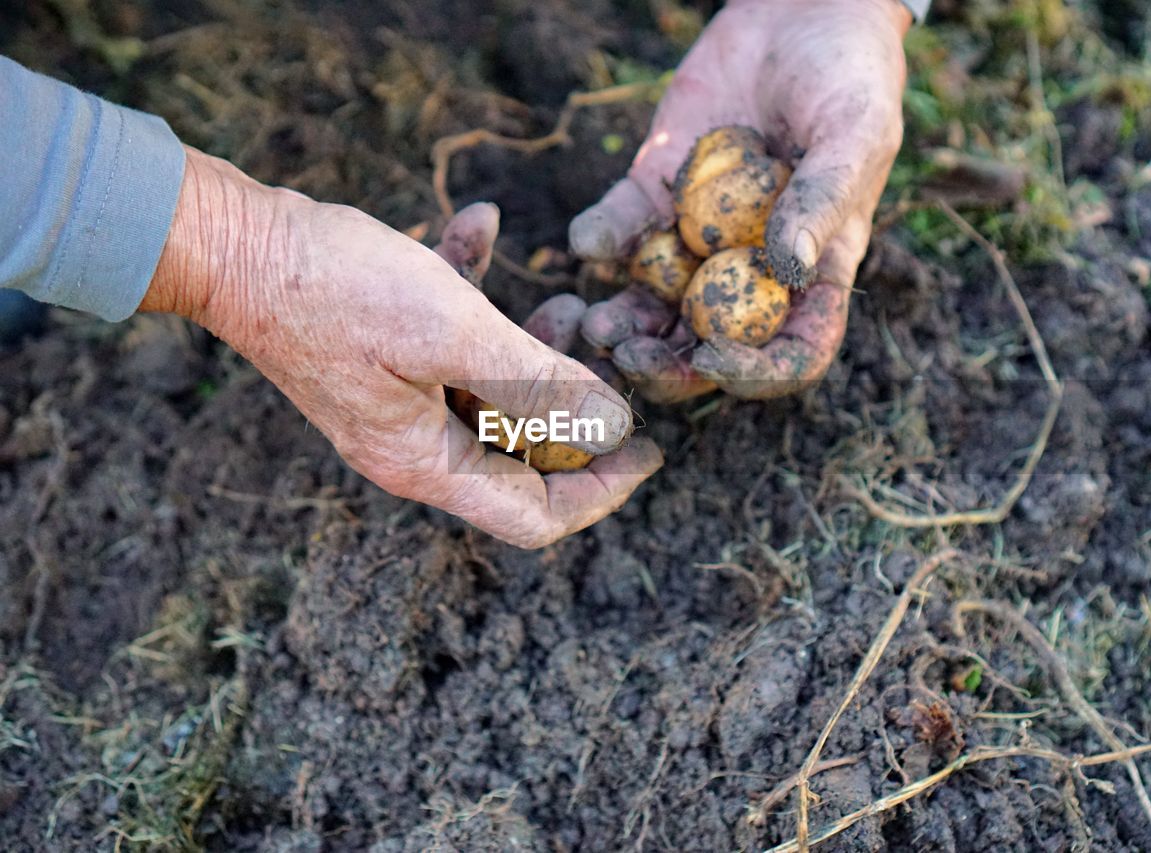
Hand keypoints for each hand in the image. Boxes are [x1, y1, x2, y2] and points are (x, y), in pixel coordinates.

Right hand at [141, 149, 661, 548]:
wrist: (231, 243)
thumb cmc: (334, 288)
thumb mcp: (453, 331)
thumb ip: (537, 384)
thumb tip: (613, 427)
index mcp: (427, 463)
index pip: (535, 517)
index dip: (601, 491)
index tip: (646, 448)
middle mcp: (413, 446)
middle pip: (523, 457)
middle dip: (575, 407)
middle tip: (607, 354)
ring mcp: (396, 401)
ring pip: (494, 395)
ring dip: (537, 350)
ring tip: (567, 300)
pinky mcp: (384, 356)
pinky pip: (449, 340)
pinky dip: (476, 290)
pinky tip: (481, 226)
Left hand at [569, 0, 909, 400]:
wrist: (799, 11)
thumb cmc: (850, 76)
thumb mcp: (855, 132)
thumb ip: (825, 197)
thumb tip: (788, 266)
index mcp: (813, 272)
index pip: (792, 352)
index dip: (756, 373)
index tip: (716, 360)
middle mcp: (751, 268)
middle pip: (709, 345)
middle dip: (667, 364)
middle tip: (630, 355)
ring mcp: (698, 236)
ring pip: (655, 304)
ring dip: (622, 321)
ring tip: (595, 323)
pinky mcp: (657, 193)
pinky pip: (622, 231)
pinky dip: (602, 241)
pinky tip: (588, 239)